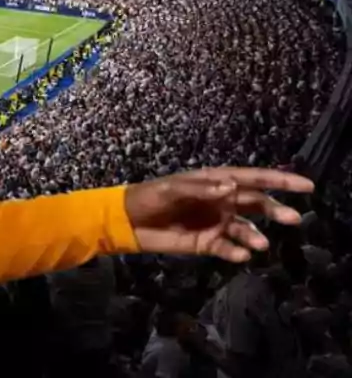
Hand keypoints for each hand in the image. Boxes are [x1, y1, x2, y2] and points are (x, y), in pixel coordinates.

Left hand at [124, 167, 313, 261]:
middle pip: (257, 205)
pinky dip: (236, 252)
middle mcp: (221, 202)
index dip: (280, 180)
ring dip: (254, 236)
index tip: (306, 185)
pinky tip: (240, 255)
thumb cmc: (149, 197)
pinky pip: (228, 248)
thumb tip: (231, 186)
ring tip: (259, 243)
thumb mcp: (171, 188)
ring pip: (245, 229)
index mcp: (214, 182)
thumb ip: (201, 188)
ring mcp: (216, 223)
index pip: (253, 178)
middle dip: (276, 210)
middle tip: (294, 218)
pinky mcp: (207, 243)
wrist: (128, 223)